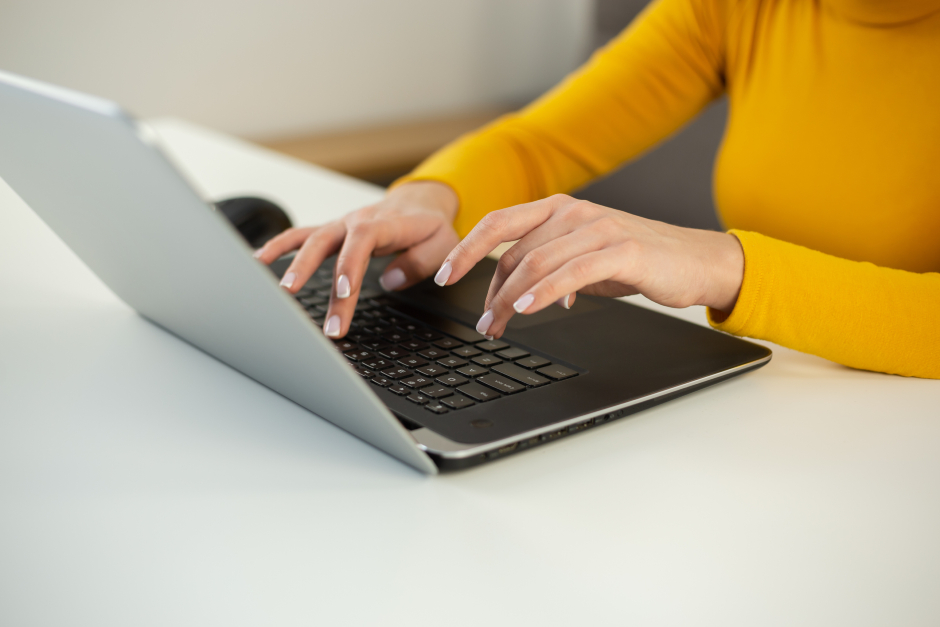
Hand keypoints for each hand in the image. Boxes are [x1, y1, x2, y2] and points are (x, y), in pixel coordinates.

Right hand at [254, 181, 458, 337]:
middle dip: (310, 273)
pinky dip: (279, 247)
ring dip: (289, 261)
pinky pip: (301, 236)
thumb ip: (421, 261)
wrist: (420, 203)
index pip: (363, 239)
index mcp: (386, 223)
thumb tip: (390, 280)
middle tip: (295, 300)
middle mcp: (357, 221)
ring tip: (273, 286)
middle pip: (328, 243)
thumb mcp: (442, 243)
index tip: (343, 291)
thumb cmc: (431, 227)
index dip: (350, 264)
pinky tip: (259, 262)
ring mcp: (341, 225)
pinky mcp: (332, 232)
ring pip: (310, 239)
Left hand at [434, 194, 743, 338]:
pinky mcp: (622, 251)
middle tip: (484, 322)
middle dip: (490, 290)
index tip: (444, 274)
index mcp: (561, 210)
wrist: (697, 261)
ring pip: (536, 263)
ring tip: (499, 325)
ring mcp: (599, 228)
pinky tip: (528, 310)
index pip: (500, 223)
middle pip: (514, 250)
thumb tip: (529, 295)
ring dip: (510, 298)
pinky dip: (544, 292)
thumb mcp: (587, 259)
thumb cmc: (642, 260)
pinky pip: (571, 272)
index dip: (466, 248)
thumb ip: (554, 267)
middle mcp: (575, 212)